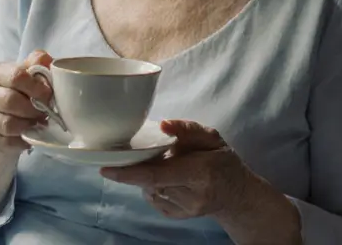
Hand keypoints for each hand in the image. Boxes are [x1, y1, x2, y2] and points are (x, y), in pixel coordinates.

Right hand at [0, 50, 53, 155]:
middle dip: (33, 108)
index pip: (16, 76)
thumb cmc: (22, 95)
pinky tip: (29, 135)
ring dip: (28, 124)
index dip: (36, 86)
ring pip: (7, 123)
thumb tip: (47, 62)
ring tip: (37, 122)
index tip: (48, 94)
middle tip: (44, 111)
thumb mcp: (31, 75)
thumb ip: (39, 64)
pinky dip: (23, 140)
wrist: (6, 124)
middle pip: (10, 100)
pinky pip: (8, 141)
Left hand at [100, 121, 273, 222]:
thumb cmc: (223, 161)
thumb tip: (162, 124)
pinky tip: (169, 178)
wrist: (236, 194)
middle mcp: (191, 196)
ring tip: (167, 166)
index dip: (128, 173)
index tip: (105, 169)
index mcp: (200, 173)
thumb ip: (188, 129)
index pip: (156, 175)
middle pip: (149, 181)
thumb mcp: (212, 138)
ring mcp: (183, 210)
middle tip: (140, 154)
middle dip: (139, 167)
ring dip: (149, 176)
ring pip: (149, 189)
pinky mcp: (176, 216)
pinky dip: (154, 185)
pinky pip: (153, 198)